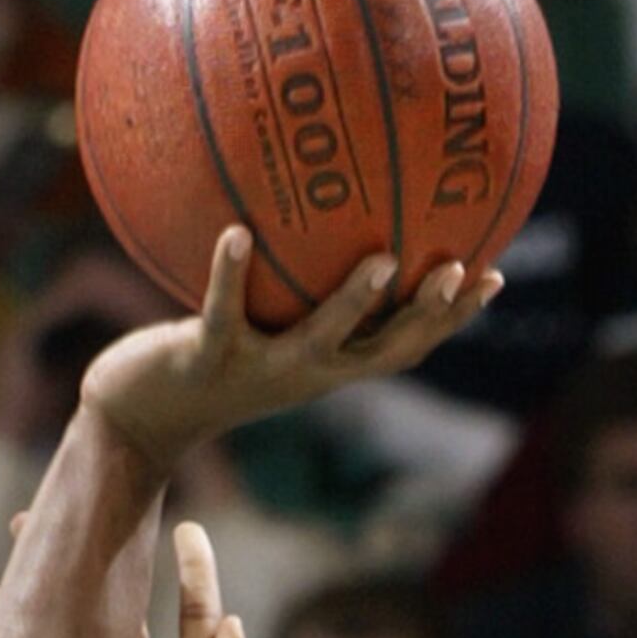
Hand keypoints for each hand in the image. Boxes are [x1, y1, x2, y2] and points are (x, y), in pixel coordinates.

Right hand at [0, 521, 276, 637]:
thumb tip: (228, 622)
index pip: (197, 611)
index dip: (194, 569)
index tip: (187, 528)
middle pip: (126, 602)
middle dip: (108, 555)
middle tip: (92, 506)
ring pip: (79, 623)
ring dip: (55, 579)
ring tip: (28, 529)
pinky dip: (13, 631)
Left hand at [79, 229, 497, 466]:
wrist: (143, 416)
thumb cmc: (209, 358)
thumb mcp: (263, 325)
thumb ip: (299, 289)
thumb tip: (332, 221)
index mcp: (327, 365)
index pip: (404, 345)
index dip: (451, 318)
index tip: (493, 275)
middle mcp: (303, 374)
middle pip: (380, 351)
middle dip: (425, 315)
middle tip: (460, 269)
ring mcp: (257, 369)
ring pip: (316, 341)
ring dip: (351, 304)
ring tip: (380, 260)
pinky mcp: (206, 359)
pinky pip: (221, 314)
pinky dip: (228, 275)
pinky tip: (236, 233)